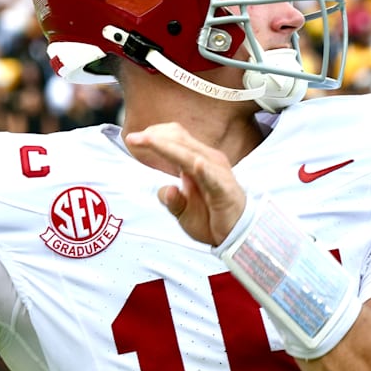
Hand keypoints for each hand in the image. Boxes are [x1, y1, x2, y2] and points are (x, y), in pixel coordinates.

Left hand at [125, 123, 244, 245]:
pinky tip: (195, 166)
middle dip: (154, 137)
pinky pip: (213, 178)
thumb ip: (171, 199)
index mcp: (198, 161)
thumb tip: (166, 189)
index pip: (177, 137)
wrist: (239, 236)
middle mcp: (208, 161)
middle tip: (132, 139)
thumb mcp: (183, 212)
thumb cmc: (212, 219)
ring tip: (148, 140)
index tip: (134, 139)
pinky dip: (204, 170)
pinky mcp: (224, 190)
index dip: (156, 134)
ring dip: (167, 146)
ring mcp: (217, 174)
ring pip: (190, 154)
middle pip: (180, 140)